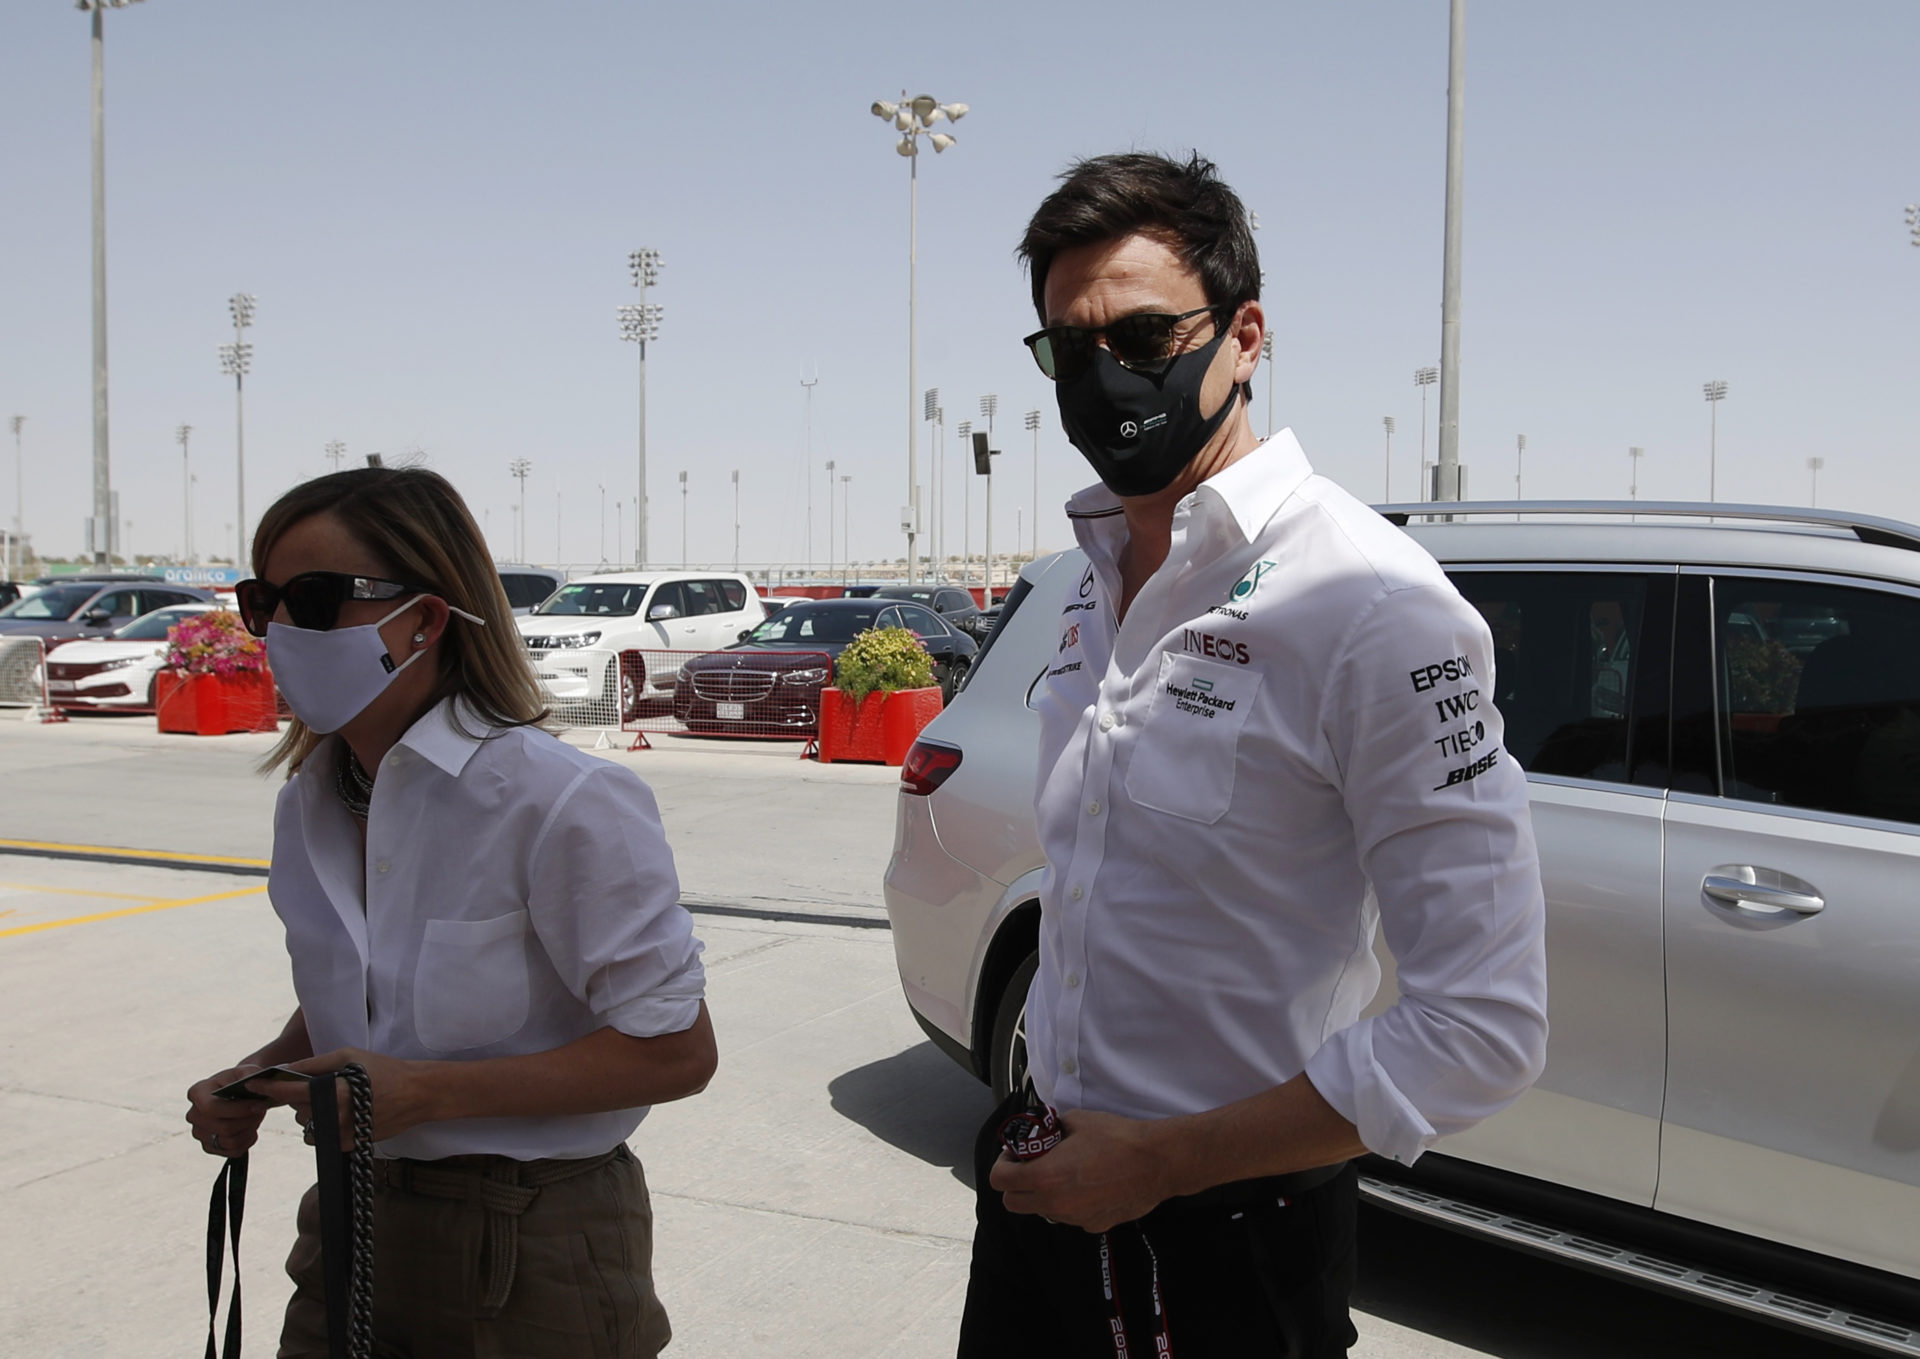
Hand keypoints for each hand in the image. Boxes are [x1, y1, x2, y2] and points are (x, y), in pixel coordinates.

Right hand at [185, 1064, 271, 1157]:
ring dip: (250, 1129)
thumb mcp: (246, 1072)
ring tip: (256, 1117)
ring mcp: (199, 1133)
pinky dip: (247, 1141)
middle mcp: (193, 1115)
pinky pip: (233, 1151)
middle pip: (224, 1128)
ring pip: (230, 1141)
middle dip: (249, 1120)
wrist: (239, 1093)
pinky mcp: (209, 1147)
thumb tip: (252, 1084)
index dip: (238, 1110)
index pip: (211, 1108)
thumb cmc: (242, 1081)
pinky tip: (251, 1128)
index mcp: (197, 1093)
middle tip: (262, 1110)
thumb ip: (250, 1074)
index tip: (259, 1105)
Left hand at [250, 1048, 440, 1149]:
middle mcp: (334, 1115)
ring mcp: (341, 1134)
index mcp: (332, 1090)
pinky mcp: (348, 1145)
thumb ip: (315, 1064)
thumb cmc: (383, 1070)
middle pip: (297, 1110)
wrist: (416, 1094)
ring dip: (313, 1114)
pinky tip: (346, 1114)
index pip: (289, 1092)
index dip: (267, 1088)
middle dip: (301, 1099)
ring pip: (308, 1126)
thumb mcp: (350, 1056)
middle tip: (322, 1086)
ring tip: (337, 1100)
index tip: (251, 1086)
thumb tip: (285, 1070)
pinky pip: (323, 1137)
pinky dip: (327, 1126)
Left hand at [988, 1108, 1176, 1232]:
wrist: (1156, 1162)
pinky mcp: (1094, 1226)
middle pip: (1013, 1203)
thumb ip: (1052, 1129)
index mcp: (1045, 1177)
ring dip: (1043, 1195)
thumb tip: (1045, 1129)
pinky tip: (1089, 1185)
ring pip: (1042, 1211)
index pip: (1000, 1181)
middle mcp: (1055, 1204)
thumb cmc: (1117, 1138)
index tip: (1015, 1155)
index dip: (1003, 1165)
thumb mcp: (1076, 1121)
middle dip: (1016, 1184)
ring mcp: (1074, 1219)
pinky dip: (1070, 1203)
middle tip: (1032, 1166)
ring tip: (1065, 1174)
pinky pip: (1070, 1216)